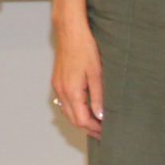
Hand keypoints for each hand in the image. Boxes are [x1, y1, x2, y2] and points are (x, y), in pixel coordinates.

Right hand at [52, 14, 104, 136]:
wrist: (70, 32)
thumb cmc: (84, 48)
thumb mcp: (97, 73)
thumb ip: (98, 97)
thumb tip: (100, 116)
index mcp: (71, 91)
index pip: (82, 120)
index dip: (94, 129)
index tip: (106, 132)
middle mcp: (61, 91)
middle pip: (73, 119)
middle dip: (88, 128)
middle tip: (103, 132)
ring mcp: (58, 86)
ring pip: (67, 112)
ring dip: (81, 120)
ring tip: (96, 123)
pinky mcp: (58, 81)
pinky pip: (64, 103)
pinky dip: (74, 110)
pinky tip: (85, 109)